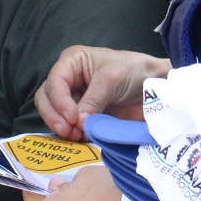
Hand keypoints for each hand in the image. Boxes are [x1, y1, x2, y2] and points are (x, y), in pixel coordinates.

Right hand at [34, 46, 171, 140]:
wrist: (154, 84)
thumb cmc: (133, 71)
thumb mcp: (111, 80)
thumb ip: (93, 101)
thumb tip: (78, 123)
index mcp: (72, 62)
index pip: (54, 81)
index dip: (59, 101)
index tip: (73, 118)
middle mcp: (68, 78)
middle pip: (45, 98)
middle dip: (54, 115)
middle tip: (69, 131)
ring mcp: (73, 96)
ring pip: (53, 112)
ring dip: (60, 126)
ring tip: (76, 136)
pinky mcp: (82, 113)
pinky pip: (67, 124)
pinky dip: (70, 132)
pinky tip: (81, 138)